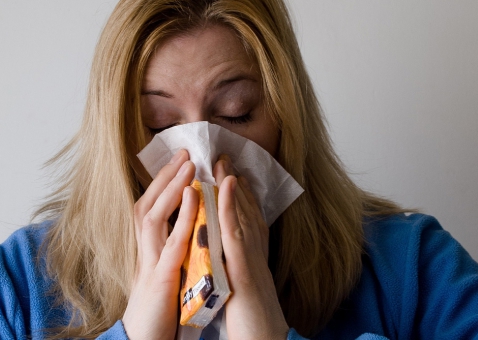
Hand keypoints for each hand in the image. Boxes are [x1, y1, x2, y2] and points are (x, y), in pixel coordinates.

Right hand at [123, 150, 197, 339]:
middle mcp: (144, 249)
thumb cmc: (158, 307)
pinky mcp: (161, 277)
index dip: (163, 182)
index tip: (179, 160)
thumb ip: (170, 247)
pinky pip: (171, 242)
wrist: (144, 339)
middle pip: (149, 203)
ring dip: (171, 187)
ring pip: (154, 216)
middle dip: (166, 175)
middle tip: (185, 150)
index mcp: (147, 247)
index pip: (151, 206)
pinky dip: (183, 216)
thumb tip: (182, 226)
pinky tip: (194, 197)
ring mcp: (150, 262)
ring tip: (188, 163)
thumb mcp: (164, 271)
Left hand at [213, 155, 288, 339]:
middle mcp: (255, 252)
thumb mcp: (246, 287)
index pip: (247, 219)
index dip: (240, 196)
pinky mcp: (243, 267)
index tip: (232, 174)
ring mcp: (250, 257)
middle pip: (245, 211)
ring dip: (231, 185)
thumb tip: (230, 256)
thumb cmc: (254, 320)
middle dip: (234, 183)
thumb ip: (239, 267)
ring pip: (241, 214)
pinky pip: (235, 231)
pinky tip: (226, 185)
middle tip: (226, 158)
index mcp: (253, 257)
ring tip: (223, 161)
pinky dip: (230, 206)